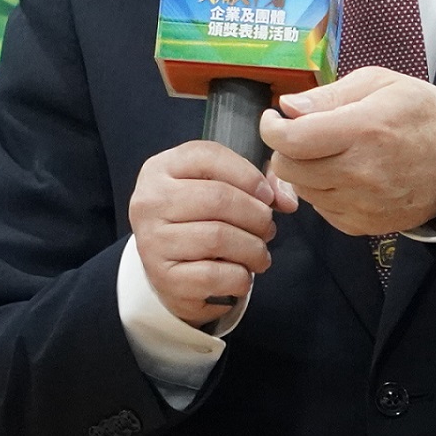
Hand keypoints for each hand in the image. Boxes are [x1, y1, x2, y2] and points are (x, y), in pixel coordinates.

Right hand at [129, 140, 297, 328]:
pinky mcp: (164, 279)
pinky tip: (241, 275)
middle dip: (257, 216)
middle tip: (267, 229)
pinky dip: (240, 277)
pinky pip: (214, 275)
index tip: (267, 197)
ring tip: (259, 254)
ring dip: (253, 249)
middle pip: (218, 198)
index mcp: (160, 169)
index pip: (208, 156)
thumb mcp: (219, 188)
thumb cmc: (200, 222)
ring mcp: (152, 242)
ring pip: (218, 238)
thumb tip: (287, 201)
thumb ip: (258, 183)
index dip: (249, 175)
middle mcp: (149, 202)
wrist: (169, 271)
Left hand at [260, 69, 435, 237]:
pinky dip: (321, 191)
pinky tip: (341, 174)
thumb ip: (329, 95)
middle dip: (285, 148)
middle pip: (289, 168)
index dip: (271, 128)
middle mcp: (361, 171)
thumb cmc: (419, 113)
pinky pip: (320, 209)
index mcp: (364, 129)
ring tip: (325, 153)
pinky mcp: (363, 225)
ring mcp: (362, 203)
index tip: (274, 119)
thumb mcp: (379, 83)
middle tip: (298, 134)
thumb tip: (288, 107)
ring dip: (303, 170)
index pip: (293, 140)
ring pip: (302, 190)